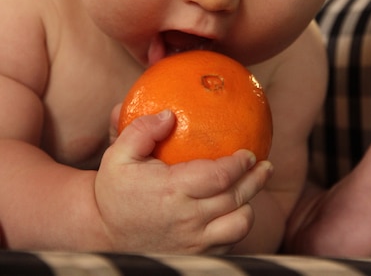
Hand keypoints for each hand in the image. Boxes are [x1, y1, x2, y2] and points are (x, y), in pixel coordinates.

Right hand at [96, 110, 272, 253]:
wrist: (103, 234)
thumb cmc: (115, 190)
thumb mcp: (118, 154)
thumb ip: (142, 129)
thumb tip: (169, 114)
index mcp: (172, 191)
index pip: (219, 176)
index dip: (240, 164)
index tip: (248, 152)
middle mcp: (187, 219)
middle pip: (236, 199)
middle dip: (256, 180)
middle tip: (266, 165)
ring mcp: (193, 242)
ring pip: (239, 225)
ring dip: (249, 205)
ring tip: (254, 187)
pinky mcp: (195, 256)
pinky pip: (228, 243)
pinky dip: (236, 225)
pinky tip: (236, 209)